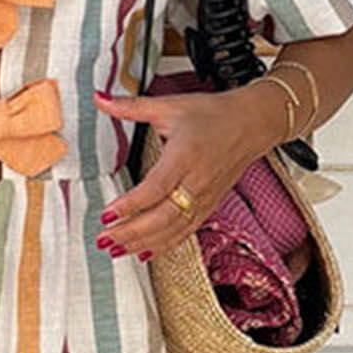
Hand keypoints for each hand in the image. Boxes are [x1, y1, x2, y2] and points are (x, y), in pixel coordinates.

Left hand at [93, 83, 283, 261]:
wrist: (253, 124)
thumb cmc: (213, 115)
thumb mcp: (170, 105)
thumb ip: (131, 106)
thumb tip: (100, 99)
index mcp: (186, 155)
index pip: (156, 187)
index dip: (131, 204)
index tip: (107, 213)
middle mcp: (197, 181)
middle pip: (163, 216)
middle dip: (132, 232)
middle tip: (104, 239)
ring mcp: (205, 197)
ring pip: (173, 229)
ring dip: (143, 243)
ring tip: (115, 250)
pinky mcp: (209, 206)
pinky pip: (185, 231)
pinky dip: (163, 245)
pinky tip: (143, 253)